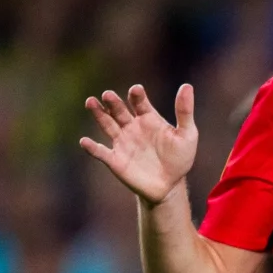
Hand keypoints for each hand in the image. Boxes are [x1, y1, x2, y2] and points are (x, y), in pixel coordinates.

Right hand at [80, 83, 199, 205]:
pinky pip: (101, 152)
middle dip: (113, 102)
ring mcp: (122, 142)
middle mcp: (131, 126)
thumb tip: (187, 86)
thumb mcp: (187, 135)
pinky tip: (84, 142)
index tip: (136, 90)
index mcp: (148, 117)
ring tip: (91, 102)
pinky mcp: (115, 160)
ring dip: (99, 114)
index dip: (137, 95)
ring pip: (107, 124)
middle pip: (119, 110)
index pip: (139, 102)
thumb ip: (185, 112)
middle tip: (108, 95)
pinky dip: (92, 148)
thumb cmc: (179, 158)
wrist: (169, 186)